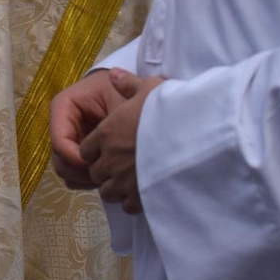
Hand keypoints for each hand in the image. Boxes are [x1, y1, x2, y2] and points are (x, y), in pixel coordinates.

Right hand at [49, 70, 129, 190]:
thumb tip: (98, 156)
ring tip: (108, 175)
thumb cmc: (123, 91)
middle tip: (105, 175)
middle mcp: (60, 124)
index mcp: (63, 106)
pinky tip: (108, 175)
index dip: (75, 158)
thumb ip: (111, 125)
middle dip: (80, 171)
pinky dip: (88, 180)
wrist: (130, 90)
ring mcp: (68, 140)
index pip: (59, 141)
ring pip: (66, 170)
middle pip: (59, 160)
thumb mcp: (119, 100)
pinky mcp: (76, 151)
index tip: (98, 163)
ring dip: (85, 178)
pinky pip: (75, 174)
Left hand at [80, 70, 164, 213]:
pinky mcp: (140, 198)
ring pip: (107, 192)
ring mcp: (124, 181)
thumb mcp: (149, 89)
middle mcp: (110, 159)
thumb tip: (112, 74)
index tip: (109, 147)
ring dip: (115, 187)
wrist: (194, 137)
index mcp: (106, 134)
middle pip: (95, 173)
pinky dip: (131, 201)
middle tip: (121, 164)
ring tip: (131, 179)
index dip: (95, 150)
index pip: (85, 150)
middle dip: (104, 170)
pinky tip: (143, 191)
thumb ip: (127, 83)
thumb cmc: (171, 110)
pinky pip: (126, 206)